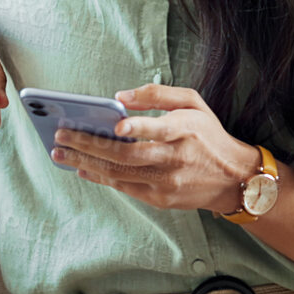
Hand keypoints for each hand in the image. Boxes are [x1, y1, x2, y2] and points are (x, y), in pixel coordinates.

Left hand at [51, 84, 261, 211]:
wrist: (233, 178)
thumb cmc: (209, 135)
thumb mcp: (194, 103)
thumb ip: (159, 94)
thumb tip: (120, 96)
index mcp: (187, 130)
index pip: (160, 129)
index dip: (138, 126)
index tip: (115, 122)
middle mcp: (176, 158)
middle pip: (127, 154)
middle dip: (89, 144)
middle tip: (61, 134)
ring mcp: (167, 182)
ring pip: (119, 173)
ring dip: (85, 162)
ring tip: (60, 151)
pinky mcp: (161, 199)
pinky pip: (124, 187)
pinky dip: (100, 177)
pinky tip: (82, 167)